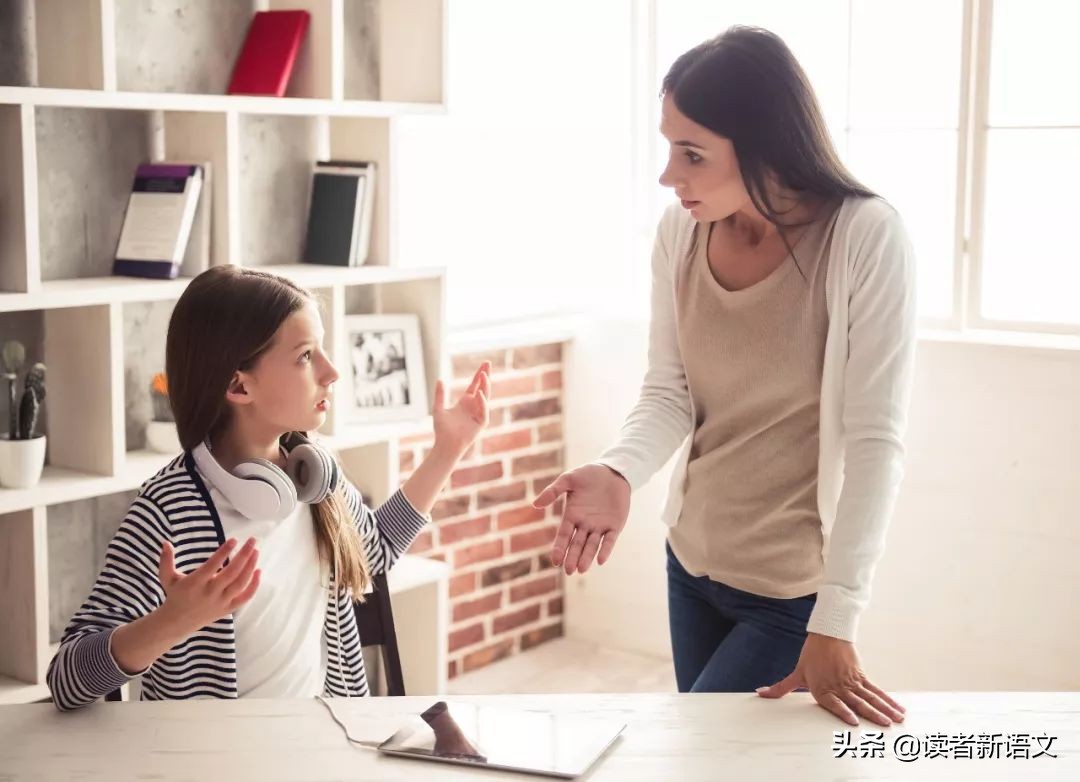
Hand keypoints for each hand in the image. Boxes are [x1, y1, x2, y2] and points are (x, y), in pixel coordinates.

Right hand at [158, 537, 260, 637]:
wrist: (178, 622)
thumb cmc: (175, 595)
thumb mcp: (167, 578)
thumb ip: (166, 560)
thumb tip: (165, 542)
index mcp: (195, 583)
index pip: (212, 565)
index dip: (223, 552)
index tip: (234, 539)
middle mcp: (210, 593)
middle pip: (231, 573)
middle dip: (244, 555)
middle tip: (253, 540)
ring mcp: (220, 602)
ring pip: (240, 584)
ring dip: (250, 567)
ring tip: (256, 551)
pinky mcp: (227, 609)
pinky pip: (244, 598)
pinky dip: (254, 586)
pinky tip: (258, 571)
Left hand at [432, 361, 490, 458]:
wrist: (445, 444)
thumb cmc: (442, 429)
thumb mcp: (438, 408)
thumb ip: (440, 395)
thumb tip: (440, 379)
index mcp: (466, 402)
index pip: (475, 385)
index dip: (479, 374)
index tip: (485, 363)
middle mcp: (474, 406)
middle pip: (483, 387)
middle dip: (485, 375)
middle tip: (488, 363)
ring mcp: (479, 414)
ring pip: (485, 397)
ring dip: (485, 386)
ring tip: (483, 375)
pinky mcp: (481, 423)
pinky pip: (483, 411)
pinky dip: (482, 402)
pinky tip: (479, 394)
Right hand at [533, 463, 630, 574]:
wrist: (613, 471)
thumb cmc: (589, 474)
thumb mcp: (568, 479)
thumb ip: (553, 491)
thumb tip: (535, 505)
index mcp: (572, 515)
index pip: (564, 535)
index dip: (559, 548)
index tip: (555, 561)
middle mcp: (585, 524)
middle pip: (577, 544)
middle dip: (572, 557)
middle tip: (568, 570)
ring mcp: (600, 526)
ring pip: (592, 545)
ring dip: (587, 557)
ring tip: (581, 569)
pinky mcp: (615, 525)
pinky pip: (609, 540)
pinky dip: (605, 550)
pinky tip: (601, 560)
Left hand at [756, 632, 905, 726]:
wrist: (827, 634)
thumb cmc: (811, 656)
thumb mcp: (797, 673)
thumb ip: (781, 688)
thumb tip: (760, 694)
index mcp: (822, 688)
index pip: (834, 702)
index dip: (843, 711)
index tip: (853, 721)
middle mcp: (839, 686)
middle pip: (857, 702)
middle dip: (872, 714)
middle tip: (885, 726)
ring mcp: (852, 681)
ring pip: (870, 697)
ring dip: (885, 709)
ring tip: (896, 720)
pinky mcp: (861, 676)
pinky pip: (876, 690)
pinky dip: (888, 700)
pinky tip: (898, 709)